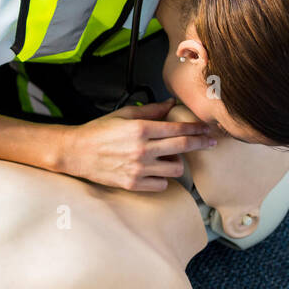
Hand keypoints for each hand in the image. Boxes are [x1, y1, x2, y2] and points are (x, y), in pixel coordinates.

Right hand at [57, 100, 215, 190]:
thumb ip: (150, 110)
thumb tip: (171, 104)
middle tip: (211, 141)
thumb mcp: (124, 114)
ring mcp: (138, 169)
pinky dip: (163, 179)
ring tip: (170, 158)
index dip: (197, 128)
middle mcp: (142, 149)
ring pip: (176, 169)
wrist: (76, 152)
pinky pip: (162, 185)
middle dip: (202, 142)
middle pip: (183, 146)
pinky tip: (157, 172)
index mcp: (141, 129)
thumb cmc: (99, 132)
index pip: (178, 128)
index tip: (207, 128)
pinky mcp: (133, 184)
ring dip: (178, 163)